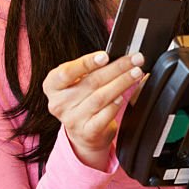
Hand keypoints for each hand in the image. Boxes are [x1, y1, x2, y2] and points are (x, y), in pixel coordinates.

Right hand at [42, 51, 143, 170]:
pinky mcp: (87, 132)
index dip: (86, 63)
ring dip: (121, 83)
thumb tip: (118, 58)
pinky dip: (115, 105)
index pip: (67, 72)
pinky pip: (104, 115)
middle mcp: (59, 103)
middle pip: (91, 82)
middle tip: (134, 60)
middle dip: (116, 68)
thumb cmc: (81, 100)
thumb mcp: (78, 81)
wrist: (83, 132)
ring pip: (100, 97)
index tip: (105, 56)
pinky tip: (122, 97)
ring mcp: (72, 119)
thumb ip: (91, 69)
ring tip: (135, 73)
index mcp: (52, 86)